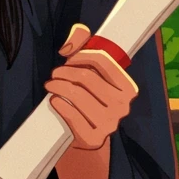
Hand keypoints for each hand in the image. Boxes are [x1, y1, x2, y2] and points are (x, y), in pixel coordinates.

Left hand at [43, 23, 138, 150]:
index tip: (69, 59)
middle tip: (55, 73)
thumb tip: (70, 42)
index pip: (103, 60)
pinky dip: (58, 103)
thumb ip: (82, 42)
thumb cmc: (90, 96)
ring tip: (51, 85)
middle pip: (86, 77)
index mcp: (127, 87)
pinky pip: (71, 114)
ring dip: (57, 86)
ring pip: (76, 94)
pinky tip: (54, 100)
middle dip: (65, 71)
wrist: (89, 135)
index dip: (80, 55)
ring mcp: (109, 123)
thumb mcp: (90, 68)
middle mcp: (122, 106)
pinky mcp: (93, 137)